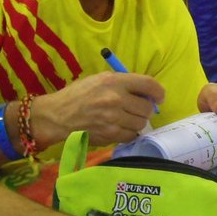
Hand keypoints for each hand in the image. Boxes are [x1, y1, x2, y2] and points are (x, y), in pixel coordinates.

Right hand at [31, 72, 163, 149]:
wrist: (58, 115)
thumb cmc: (79, 95)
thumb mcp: (99, 79)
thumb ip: (123, 83)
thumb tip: (145, 92)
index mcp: (114, 81)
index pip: (148, 84)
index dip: (158, 92)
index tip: (158, 97)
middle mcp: (116, 99)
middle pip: (147, 107)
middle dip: (145, 109)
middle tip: (138, 109)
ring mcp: (113, 119)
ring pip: (141, 123)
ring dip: (137, 122)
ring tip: (126, 118)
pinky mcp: (110, 134)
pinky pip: (131, 135)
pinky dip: (129, 133)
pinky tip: (120, 128)